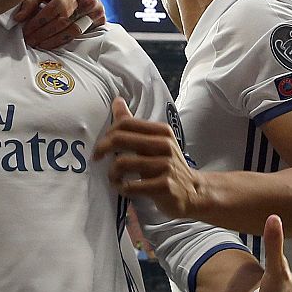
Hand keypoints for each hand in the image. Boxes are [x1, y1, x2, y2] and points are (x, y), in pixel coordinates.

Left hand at [16, 0, 106, 48]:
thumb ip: (31, 1)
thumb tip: (19, 17)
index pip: (53, 6)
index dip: (37, 19)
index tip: (25, 27)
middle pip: (62, 19)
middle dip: (42, 31)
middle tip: (29, 39)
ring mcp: (94, 8)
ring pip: (71, 28)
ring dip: (51, 38)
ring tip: (37, 43)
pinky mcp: (99, 18)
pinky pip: (78, 34)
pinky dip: (61, 40)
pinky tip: (49, 44)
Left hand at [94, 99, 202, 218]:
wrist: (193, 191)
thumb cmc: (167, 165)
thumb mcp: (155, 141)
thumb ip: (134, 124)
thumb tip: (117, 101)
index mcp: (161, 131)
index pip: (125, 123)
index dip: (107, 134)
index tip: (100, 147)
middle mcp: (164, 145)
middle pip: (119, 139)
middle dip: (101, 149)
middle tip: (98, 159)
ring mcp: (165, 165)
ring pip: (122, 163)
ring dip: (111, 173)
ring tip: (114, 178)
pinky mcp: (164, 186)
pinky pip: (131, 186)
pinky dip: (122, 188)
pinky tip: (124, 189)